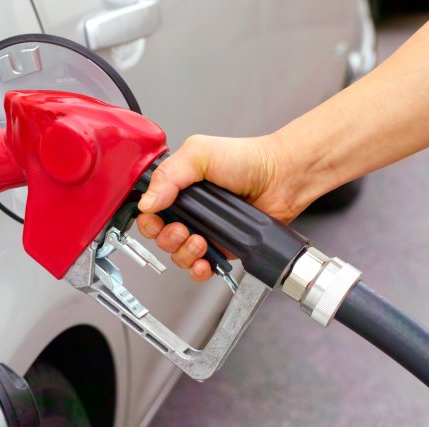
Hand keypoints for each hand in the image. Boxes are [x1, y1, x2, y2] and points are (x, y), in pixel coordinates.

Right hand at [137, 133, 305, 280]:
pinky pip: (201, 267)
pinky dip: (198, 269)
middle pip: (161, 236)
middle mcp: (190, 210)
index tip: (156, 219)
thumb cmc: (247, 159)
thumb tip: (147, 202)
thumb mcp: (199, 153)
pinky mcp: (222, 247)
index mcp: (178, 187)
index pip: (150, 210)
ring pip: (178, 254)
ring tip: (200, 241)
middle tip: (182, 229)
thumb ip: (168, 175)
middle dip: (167, 238)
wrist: (281, 176)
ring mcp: (205, 230)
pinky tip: (204, 261)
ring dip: (184, 253)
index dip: (148, 219)